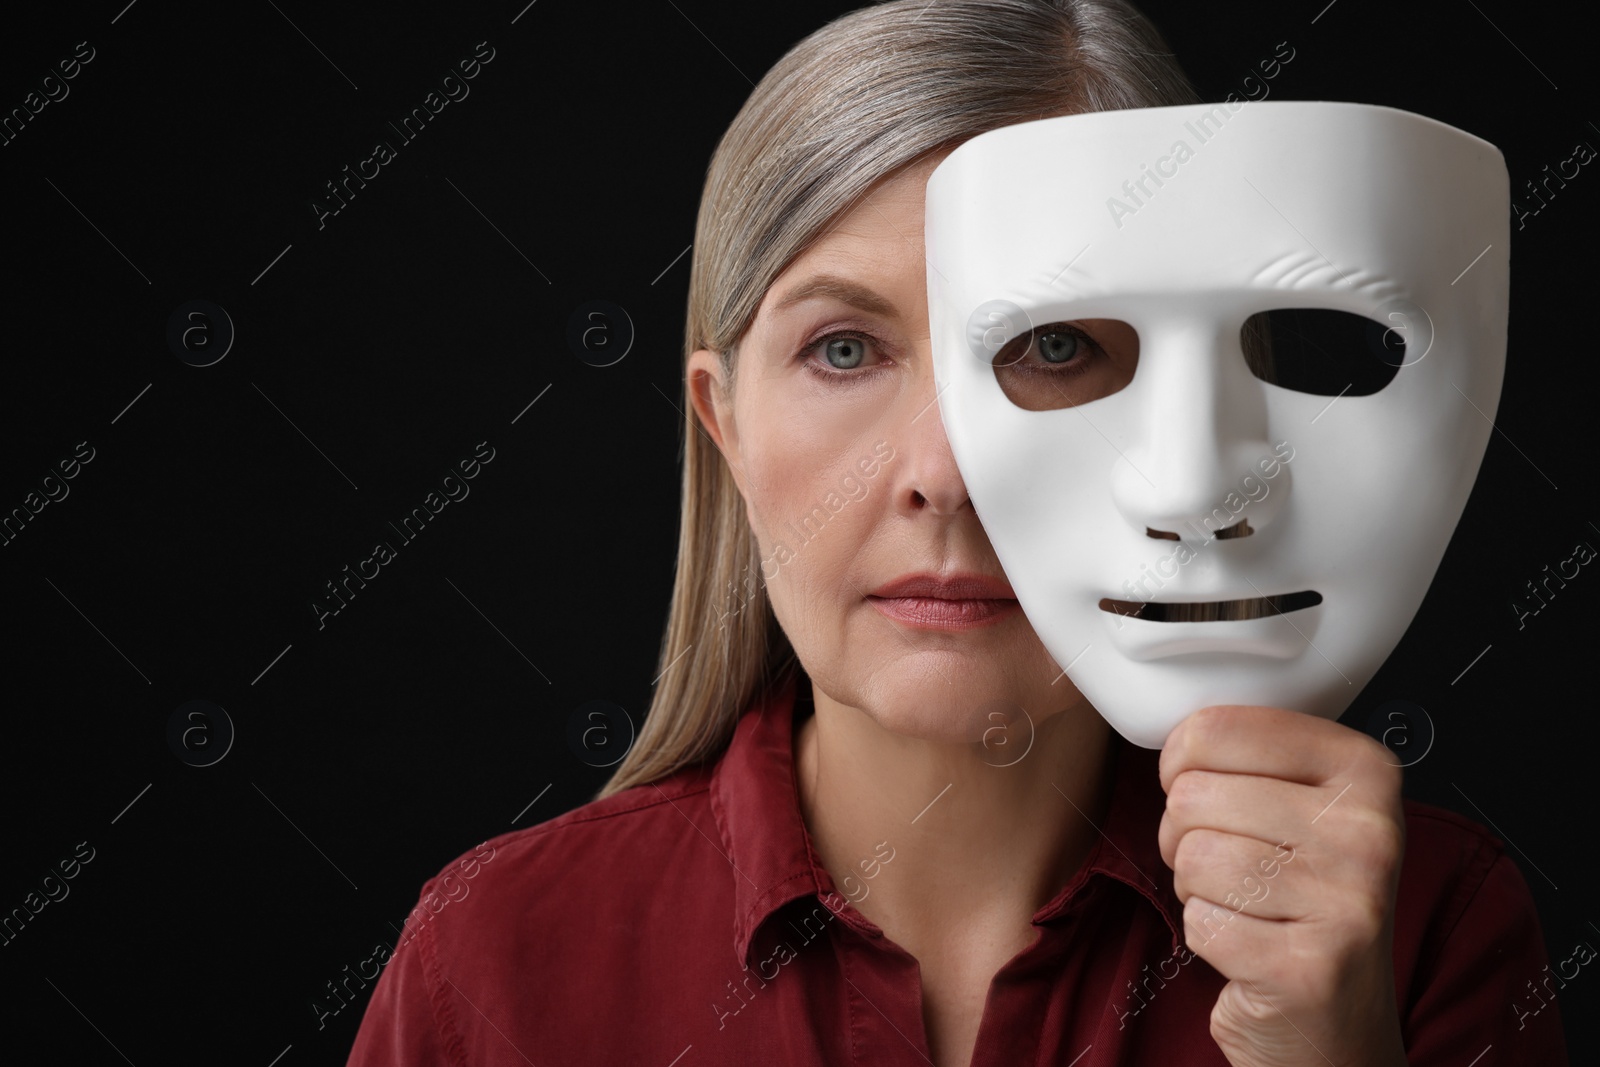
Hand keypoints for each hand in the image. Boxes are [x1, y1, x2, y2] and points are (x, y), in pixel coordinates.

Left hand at [1157, 705, 1407, 1066]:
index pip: (1216, 727)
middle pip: (1192, 793)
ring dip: (1196, 886)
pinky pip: (1199, 920)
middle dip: (1186, 834)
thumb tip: (1176, 723)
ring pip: (1192, 855)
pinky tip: (1250, 944)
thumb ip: (1252, 753)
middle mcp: (1368, 830)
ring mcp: (1347, 901)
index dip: (1182, 763)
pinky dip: (1207, 934)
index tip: (1210, 788)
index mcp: (1364, 769)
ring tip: (1244, 903)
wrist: (1339, 1021)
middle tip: (1232, 864)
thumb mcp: (1301, 805)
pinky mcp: (1309, 967)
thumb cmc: (1304, 900)